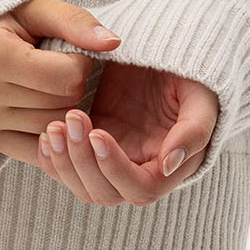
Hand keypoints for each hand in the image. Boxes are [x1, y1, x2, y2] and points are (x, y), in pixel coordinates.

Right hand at [0, 0, 123, 164]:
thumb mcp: (28, 7)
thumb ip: (72, 22)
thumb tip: (113, 42)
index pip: (67, 78)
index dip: (79, 62)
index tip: (66, 49)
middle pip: (62, 106)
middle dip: (71, 85)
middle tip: (57, 65)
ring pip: (52, 130)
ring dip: (60, 109)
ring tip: (46, 83)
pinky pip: (34, 153)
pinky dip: (48, 137)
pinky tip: (46, 112)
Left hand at [39, 59, 218, 204]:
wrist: (167, 56)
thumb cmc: (193, 78)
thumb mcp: (202, 97)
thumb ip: (194, 131)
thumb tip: (169, 164)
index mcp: (168, 167)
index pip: (140, 189)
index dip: (116, 169)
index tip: (98, 133)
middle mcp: (139, 170)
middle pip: (105, 193)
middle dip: (83, 162)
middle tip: (71, 119)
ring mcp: (113, 159)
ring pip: (82, 185)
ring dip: (64, 162)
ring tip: (55, 127)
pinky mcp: (93, 144)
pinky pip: (68, 166)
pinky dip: (54, 158)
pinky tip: (47, 134)